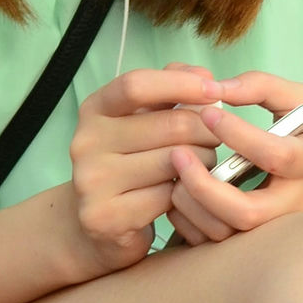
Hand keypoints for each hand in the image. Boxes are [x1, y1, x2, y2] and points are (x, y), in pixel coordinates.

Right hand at [63, 65, 222, 273]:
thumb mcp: (144, 119)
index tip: (214, 90)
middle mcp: (86, 142)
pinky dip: (187, 195)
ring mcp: (92, 181)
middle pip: (169, 126)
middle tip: (216, 139)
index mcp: (95, 110)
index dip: (181, 84)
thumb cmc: (131, 162)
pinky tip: (187, 194)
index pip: (137, 85)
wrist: (96, 225)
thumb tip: (206, 76)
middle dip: (206, 130)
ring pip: (175, 163)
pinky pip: (168, 198)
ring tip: (204, 166)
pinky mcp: (106, 217)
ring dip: (203, 163)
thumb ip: (171, 89)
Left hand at [163, 69, 302, 245]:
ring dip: (191, 205)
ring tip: (176, 170)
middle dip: (204, 187)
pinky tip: (179, 192)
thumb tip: (214, 88)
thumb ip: (260, 86)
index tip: (207, 112)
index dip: (238, 135)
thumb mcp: (302, 98)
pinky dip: (189, 222)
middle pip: (247, 213)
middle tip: (178, 154)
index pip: (274, 155)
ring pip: (227, 234)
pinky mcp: (258, 240)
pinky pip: (215, 244)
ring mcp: (277, 228)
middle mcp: (296, 203)